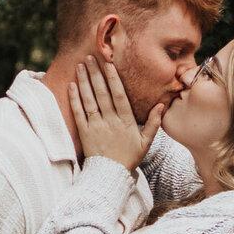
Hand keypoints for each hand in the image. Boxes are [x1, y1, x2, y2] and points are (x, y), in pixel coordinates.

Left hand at [70, 54, 163, 170]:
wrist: (110, 176)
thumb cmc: (129, 158)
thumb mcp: (146, 142)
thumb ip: (154, 123)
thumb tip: (161, 105)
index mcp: (126, 121)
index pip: (119, 95)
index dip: (113, 78)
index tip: (109, 63)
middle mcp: (110, 121)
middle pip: (102, 93)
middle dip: (96, 73)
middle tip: (90, 57)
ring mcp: (96, 126)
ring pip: (89, 99)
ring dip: (84, 81)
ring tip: (80, 65)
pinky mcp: (84, 133)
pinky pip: (78, 113)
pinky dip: (74, 99)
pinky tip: (72, 85)